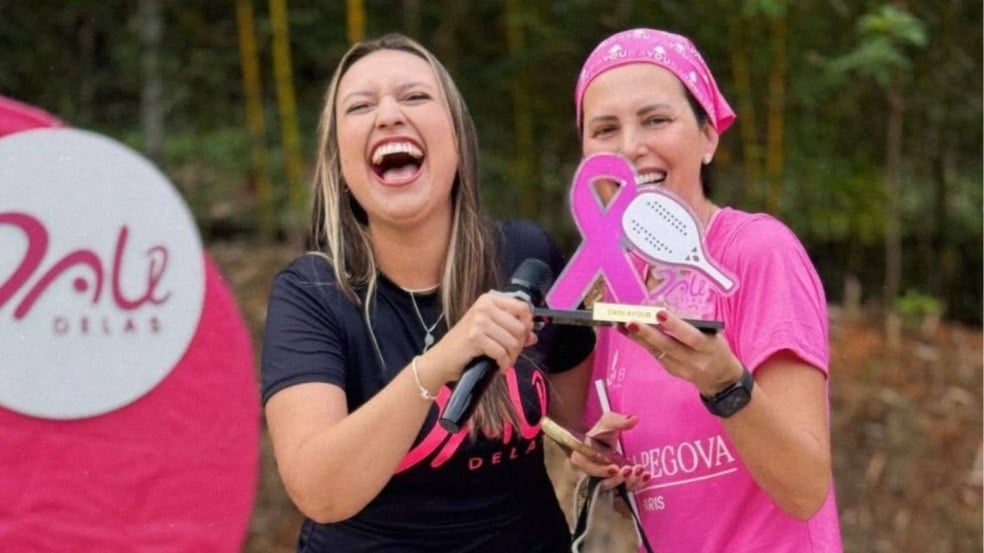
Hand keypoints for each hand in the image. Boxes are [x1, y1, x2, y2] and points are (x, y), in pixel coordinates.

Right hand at [432, 290, 535, 382]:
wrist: (441, 359)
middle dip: (519, 346)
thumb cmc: (465, 345)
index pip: (522, 307)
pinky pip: (501, 352)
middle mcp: (484, 306)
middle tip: (511, 355)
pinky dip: (503, 363)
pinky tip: (498, 366)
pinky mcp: (475, 337)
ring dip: (512, 357)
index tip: (524, 337)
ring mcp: (479, 320)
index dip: (527, 325)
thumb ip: (511, 330)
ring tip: (504, 361)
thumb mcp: (489, 331)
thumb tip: (533, 336)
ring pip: (513, 341)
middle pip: (520, 327)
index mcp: (489, 300)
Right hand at [569, 412, 649, 491]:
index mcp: (581, 458)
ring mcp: (602, 482)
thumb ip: (617, 420)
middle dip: (617, 479)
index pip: (588, 468)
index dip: (601, 470)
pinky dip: (636, 485)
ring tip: (640, 472)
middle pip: (601, 483)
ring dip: (628, 482)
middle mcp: (589, 474)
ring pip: (614, 489)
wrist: (608, 444)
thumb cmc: (603, 433)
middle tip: (629, 470)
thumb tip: (634, 419)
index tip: (615, 467)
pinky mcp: (614, 488)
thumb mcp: (608, 423)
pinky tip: (646, 477)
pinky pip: (623, 492)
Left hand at [619, 310, 743, 396]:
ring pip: (657, 352)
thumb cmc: (716, 348)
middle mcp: (694, 360)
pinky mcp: (672, 371)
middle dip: (647, 333)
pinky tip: (629, 333)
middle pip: (668, 347)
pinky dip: (642, 343)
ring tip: (621, 325)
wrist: (721, 380)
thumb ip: (694, 326)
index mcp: (708, 347)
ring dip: (638, 338)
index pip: (691, 337)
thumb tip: (665, 311)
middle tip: (630, 321)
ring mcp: (681, 369)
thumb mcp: (714, 336)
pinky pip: (655, 355)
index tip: (659, 313)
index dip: (675, 326)